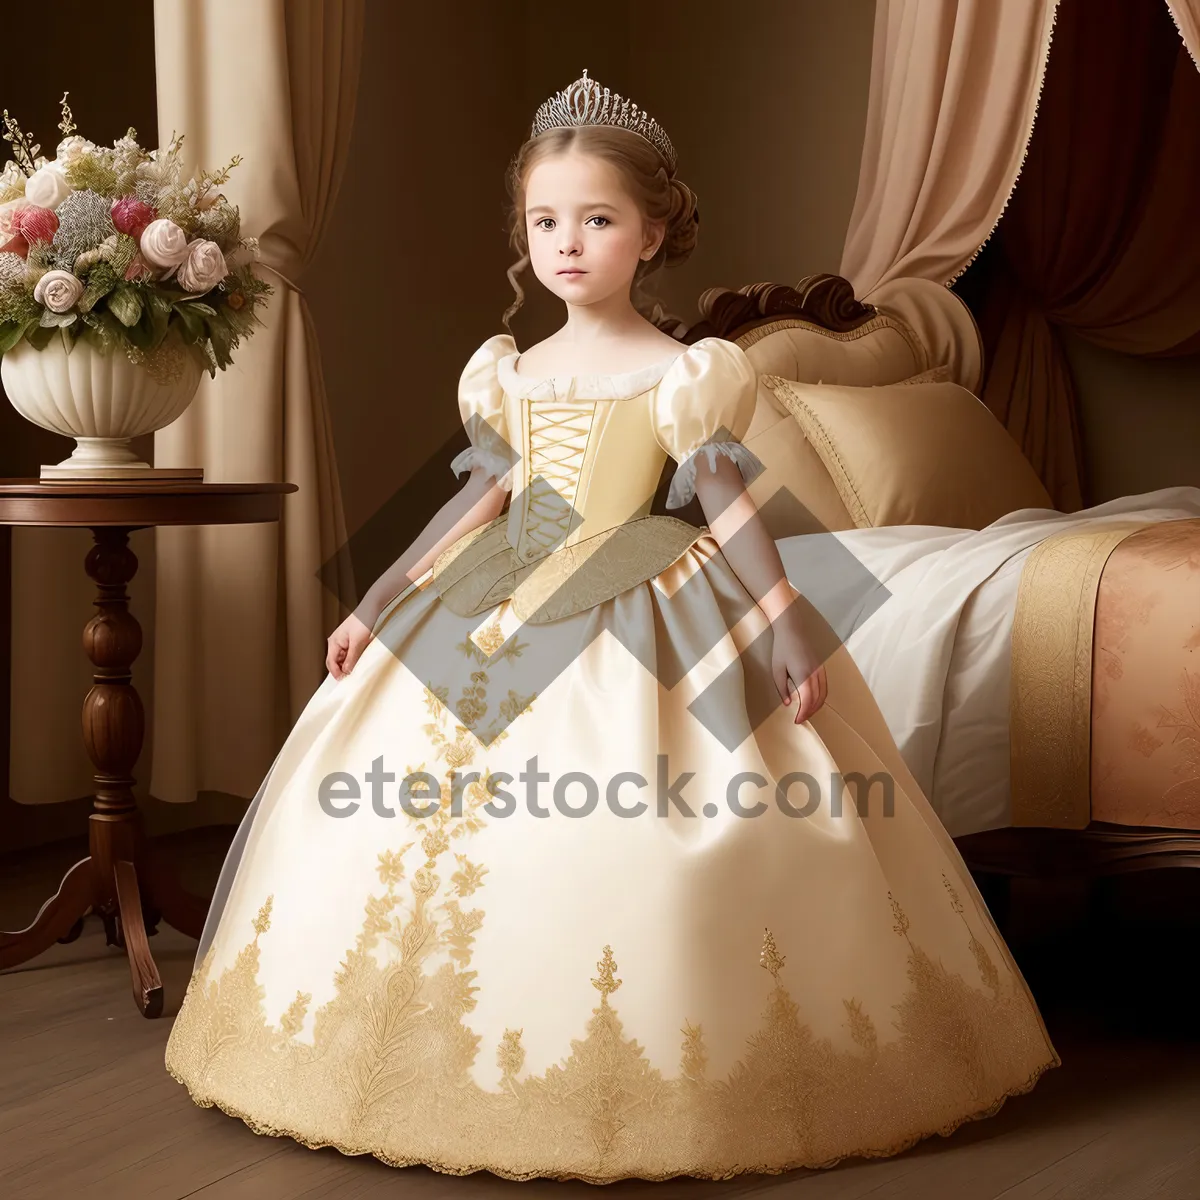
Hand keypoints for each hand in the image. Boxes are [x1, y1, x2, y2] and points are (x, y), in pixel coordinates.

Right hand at [326, 607, 377, 679]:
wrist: (371, 607)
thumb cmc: (363, 621)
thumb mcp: (358, 642)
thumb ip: (352, 657)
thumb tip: (346, 671)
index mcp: (334, 642)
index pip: (331, 662)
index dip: (336, 673)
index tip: (343, 681)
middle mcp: (336, 642)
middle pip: (335, 661)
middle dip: (340, 671)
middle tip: (349, 679)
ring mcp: (343, 642)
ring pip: (342, 658)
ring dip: (347, 665)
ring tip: (355, 672)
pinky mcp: (351, 641)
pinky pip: (349, 654)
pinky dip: (353, 660)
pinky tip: (359, 663)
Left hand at [770, 610, 827, 724]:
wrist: (791, 628)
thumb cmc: (781, 648)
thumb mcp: (777, 670)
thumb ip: (782, 689)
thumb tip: (788, 704)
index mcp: (803, 675)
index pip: (807, 701)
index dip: (803, 713)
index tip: (797, 721)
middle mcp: (815, 674)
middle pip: (817, 700)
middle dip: (810, 712)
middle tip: (800, 719)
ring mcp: (820, 670)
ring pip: (824, 694)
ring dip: (816, 706)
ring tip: (806, 712)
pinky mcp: (822, 667)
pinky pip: (825, 686)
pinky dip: (821, 697)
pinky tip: (813, 700)